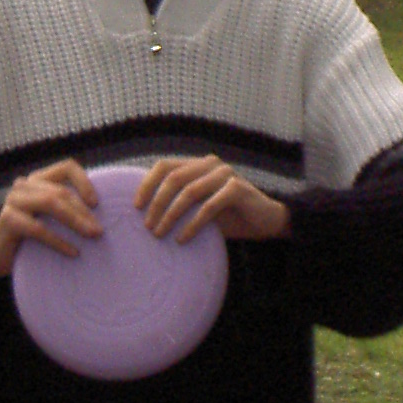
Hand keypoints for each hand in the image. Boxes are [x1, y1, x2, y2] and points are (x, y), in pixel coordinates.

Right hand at [0, 159, 102, 281]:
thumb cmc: (30, 237)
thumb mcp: (51, 219)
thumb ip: (68, 209)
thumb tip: (101, 216)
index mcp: (38, 180)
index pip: (66, 167)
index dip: (84, 182)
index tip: (97, 203)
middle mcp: (24, 185)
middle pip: (60, 190)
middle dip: (83, 211)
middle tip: (99, 230)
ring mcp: (13, 199)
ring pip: (50, 203)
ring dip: (74, 221)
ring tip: (91, 236)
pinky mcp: (7, 219)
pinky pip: (37, 228)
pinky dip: (58, 241)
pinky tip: (73, 252)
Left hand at [134, 156, 289, 244]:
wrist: (266, 221)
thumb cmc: (229, 216)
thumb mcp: (200, 207)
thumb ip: (179, 203)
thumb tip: (144, 215)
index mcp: (198, 164)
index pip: (165, 166)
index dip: (147, 184)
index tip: (135, 206)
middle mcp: (210, 164)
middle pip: (174, 178)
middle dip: (157, 203)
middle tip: (147, 226)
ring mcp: (225, 174)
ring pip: (189, 191)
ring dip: (171, 214)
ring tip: (160, 234)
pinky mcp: (237, 189)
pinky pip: (208, 206)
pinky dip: (192, 223)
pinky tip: (182, 238)